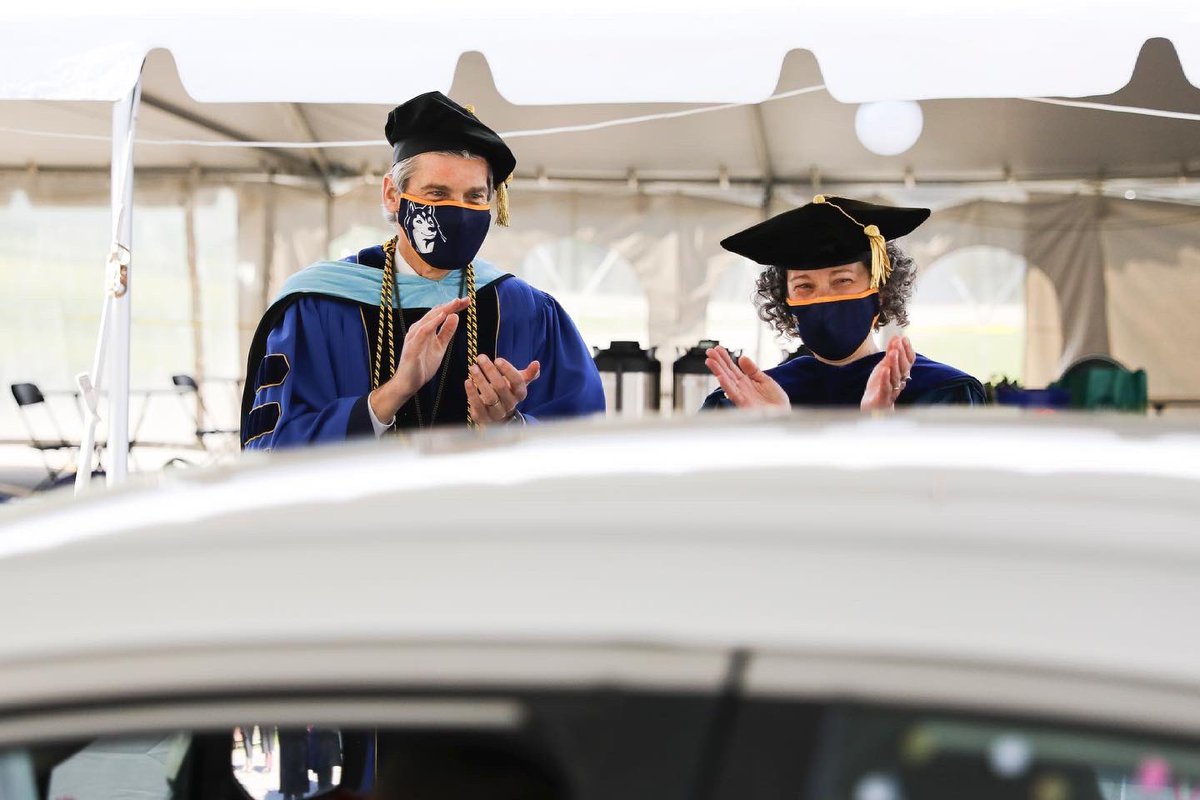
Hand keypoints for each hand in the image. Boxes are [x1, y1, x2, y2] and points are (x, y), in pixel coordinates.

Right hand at [369, 296, 468, 422]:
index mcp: (426, 329)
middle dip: (450, 305)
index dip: (454, 307)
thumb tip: (455, 316)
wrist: (409, 383)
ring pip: (428, 320)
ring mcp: (414, 338)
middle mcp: (418, 330)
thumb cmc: (423, 364)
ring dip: (442, 310)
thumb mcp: (440, 346)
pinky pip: (422, 332)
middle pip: (435, 313)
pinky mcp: (412, 347)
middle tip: (465, 299)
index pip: (440, 314)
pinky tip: (441, 316)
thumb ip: (446, 332)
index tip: (468, 301)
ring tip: (454, 303)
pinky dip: (431, 323)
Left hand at [466, 354, 540, 425]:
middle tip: (481, 358)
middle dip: (490, 371)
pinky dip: (472, 393)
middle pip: (501, 387)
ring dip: (480, 381)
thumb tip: (537, 363)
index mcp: (520, 393)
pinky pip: (477, 405)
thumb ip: (528, 374)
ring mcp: (497, 412)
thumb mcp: (518, 383)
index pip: (517, 382)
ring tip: (473, 367)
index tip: (497, 360)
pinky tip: (468, 381)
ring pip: (489, 397)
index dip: (508, 370)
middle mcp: (510, 404)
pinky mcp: (484, 417)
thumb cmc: (507, 392)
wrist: (499, 416)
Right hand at [704, 346, 789, 409]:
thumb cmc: (776, 401)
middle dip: (717, 362)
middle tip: (709, 352)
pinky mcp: (745, 405)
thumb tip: (742, 358)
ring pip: (727, 382)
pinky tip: (721, 377)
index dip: (725, 358)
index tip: (717, 349)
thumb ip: (752, 369)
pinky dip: (727, 386)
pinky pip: (734, 394)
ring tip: (710, 361)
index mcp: (746, 382)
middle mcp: (741, 389)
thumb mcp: (765, 380)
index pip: (732, 368)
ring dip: (718, 371)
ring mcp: (742, 396)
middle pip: (727, 373)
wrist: (783, 415)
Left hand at [861, 335, 914, 410]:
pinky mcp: (883, 398)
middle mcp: (900, 381)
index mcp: (902, 373)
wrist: (872, 407)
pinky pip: (886, 388)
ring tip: (892, 352)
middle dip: (901, 354)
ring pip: (895, 377)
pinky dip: (886, 379)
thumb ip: (891, 353)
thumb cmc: (880, 385)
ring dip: (894, 364)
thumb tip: (897, 337)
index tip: (904, 338)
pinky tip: (885, 370)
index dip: (907, 350)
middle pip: (903, 368)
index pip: (909, 361)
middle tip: (897, 343)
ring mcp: (892, 390)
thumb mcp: (885, 366)